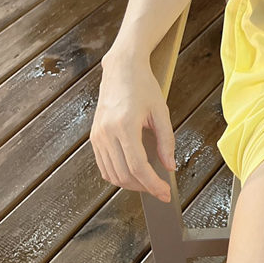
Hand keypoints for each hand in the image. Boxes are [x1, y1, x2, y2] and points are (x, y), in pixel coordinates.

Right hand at [90, 50, 176, 202]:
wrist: (122, 69)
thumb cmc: (143, 86)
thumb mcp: (161, 112)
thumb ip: (166, 141)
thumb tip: (169, 166)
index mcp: (125, 126)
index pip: (138, 167)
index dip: (153, 184)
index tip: (165, 193)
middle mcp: (107, 133)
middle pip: (124, 175)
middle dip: (143, 187)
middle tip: (160, 189)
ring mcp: (97, 135)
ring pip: (111, 174)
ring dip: (130, 184)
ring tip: (148, 182)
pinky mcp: (94, 136)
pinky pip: (103, 165)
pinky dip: (117, 175)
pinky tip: (132, 173)